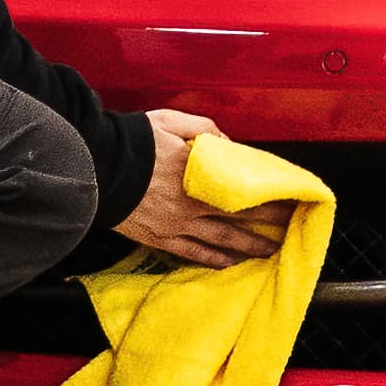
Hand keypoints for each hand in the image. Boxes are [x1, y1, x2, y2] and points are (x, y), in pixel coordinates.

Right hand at [111, 106, 284, 267]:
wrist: (95, 167)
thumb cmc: (133, 141)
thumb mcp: (171, 121)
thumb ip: (204, 130)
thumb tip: (227, 143)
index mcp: (199, 173)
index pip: (244, 188)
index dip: (269, 196)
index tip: (291, 199)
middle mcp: (192, 203)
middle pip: (239, 216)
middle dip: (268, 222)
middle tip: (290, 227)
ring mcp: (176, 224)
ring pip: (221, 240)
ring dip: (248, 246)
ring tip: (269, 251)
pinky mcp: (160, 238)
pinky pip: (193, 253)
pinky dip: (214, 260)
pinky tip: (230, 264)